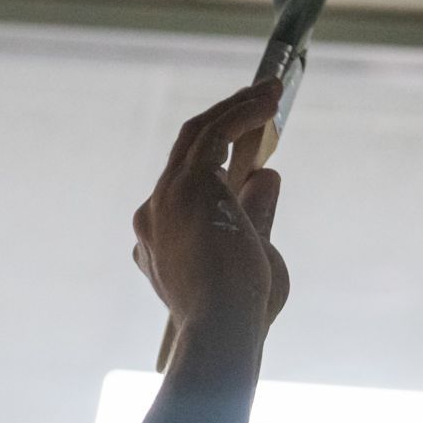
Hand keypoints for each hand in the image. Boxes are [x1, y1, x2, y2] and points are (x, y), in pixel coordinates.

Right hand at [131, 80, 289, 340]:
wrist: (224, 330)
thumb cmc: (240, 313)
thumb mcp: (253, 255)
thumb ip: (255, 214)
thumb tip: (268, 174)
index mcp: (156, 241)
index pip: (182, 186)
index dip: (216, 160)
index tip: (248, 146)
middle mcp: (152, 216)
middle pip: (185, 152)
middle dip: (222, 122)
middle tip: (257, 102)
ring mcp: (165, 199)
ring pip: (197, 135)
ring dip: (235, 108)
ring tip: (270, 92)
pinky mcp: (189, 185)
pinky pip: (215, 133)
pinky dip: (242, 113)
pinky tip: (269, 102)